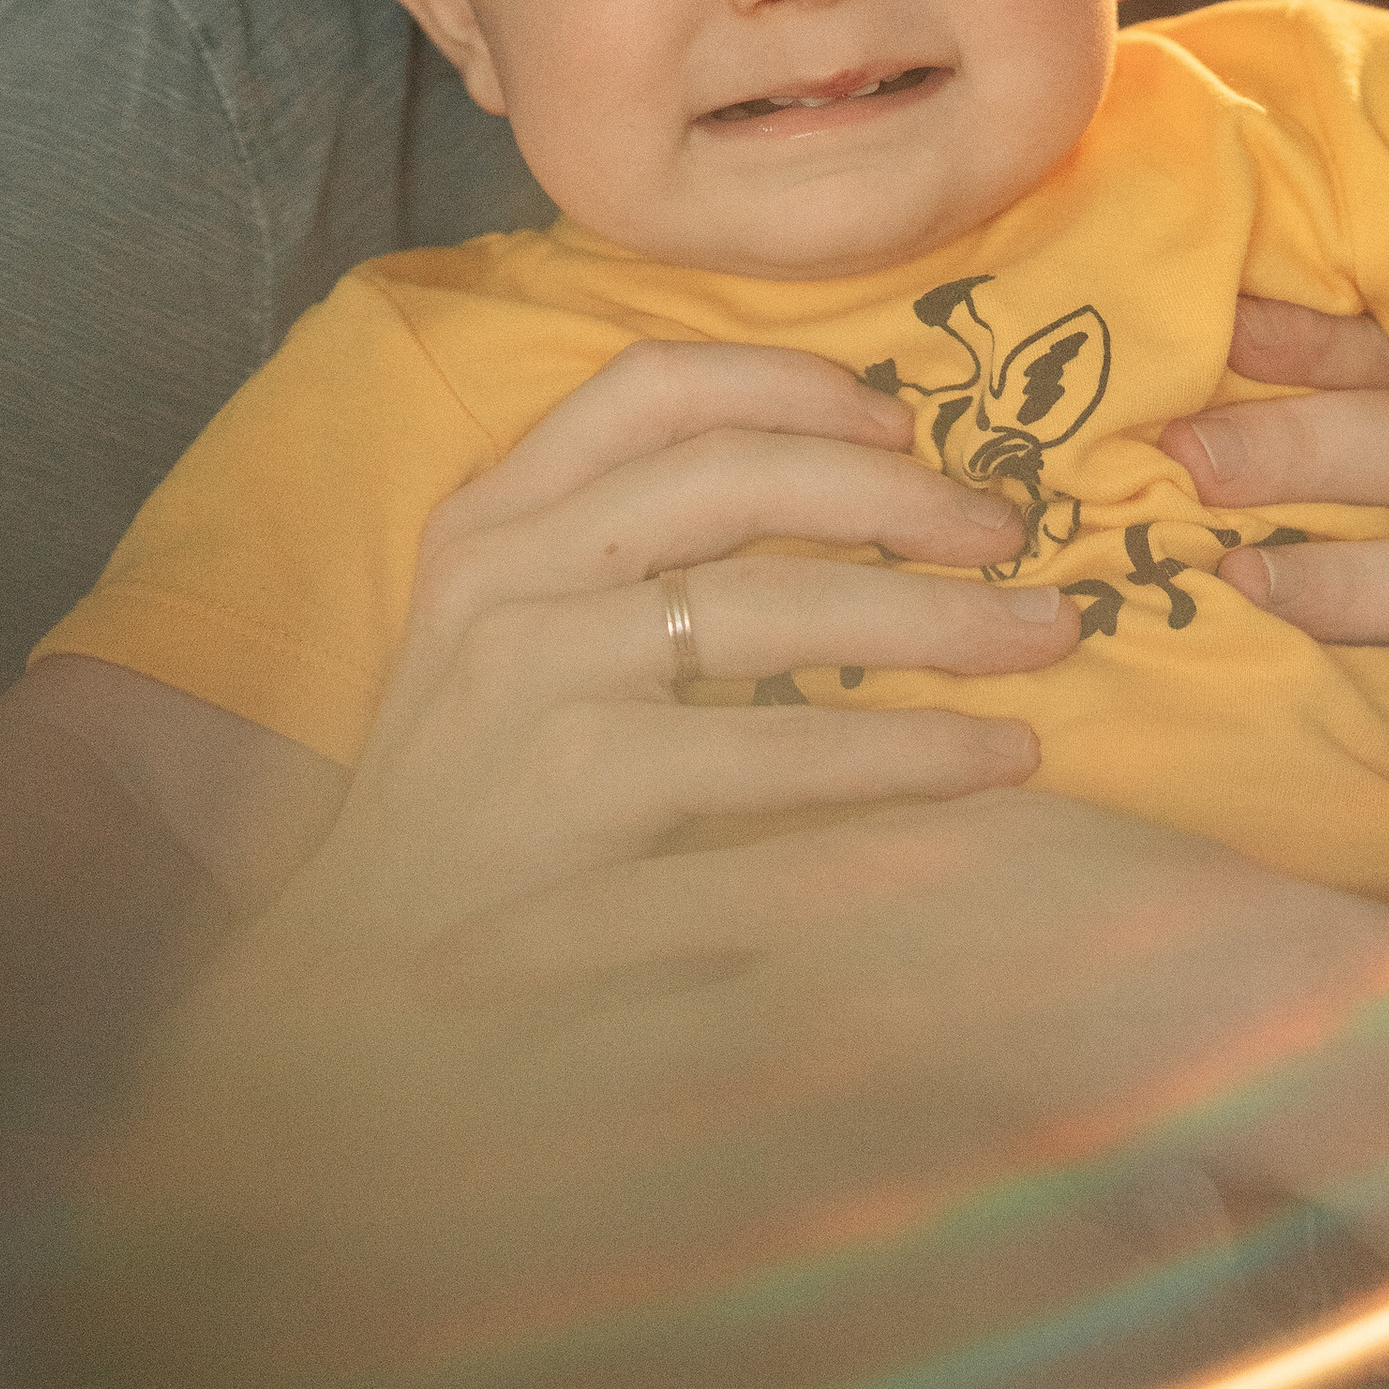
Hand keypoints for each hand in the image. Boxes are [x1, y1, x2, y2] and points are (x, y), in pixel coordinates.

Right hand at [240, 338, 1081, 987]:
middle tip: (1013, 541)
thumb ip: (620, 574)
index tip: (898, 421)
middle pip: (732, 478)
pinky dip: (905, 755)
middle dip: (896, 499)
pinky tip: (987, 769)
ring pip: (773, 609)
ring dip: (933, 624)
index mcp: (487, 524)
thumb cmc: (465, 826)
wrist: (343, 1001)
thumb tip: (836, 507)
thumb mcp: (508, 662)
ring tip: (1045, 652)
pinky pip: (779, 751)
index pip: (646, 390)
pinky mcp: (575, 794)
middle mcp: (501, 578)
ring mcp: (531, 680)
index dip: (789, 387)